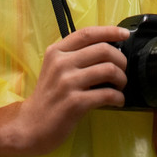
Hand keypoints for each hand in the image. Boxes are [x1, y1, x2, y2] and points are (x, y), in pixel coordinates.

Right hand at [15, 25, 129, 155]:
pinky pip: (107, 94)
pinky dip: (118, 97)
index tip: (125, 35)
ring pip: (108, 70)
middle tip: (122, 70)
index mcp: (57, 51)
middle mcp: (61, 63)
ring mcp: (68, 83)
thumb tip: (107, 47)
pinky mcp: (75, 103)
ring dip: (122, 78)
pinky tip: (118, 101)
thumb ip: (74, 55)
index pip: (88, 33)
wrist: (31, 125)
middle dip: (121, 59)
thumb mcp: (54, 67)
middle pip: (103, 50)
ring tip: (120, 86)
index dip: (110, 31)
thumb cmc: (48, 95)